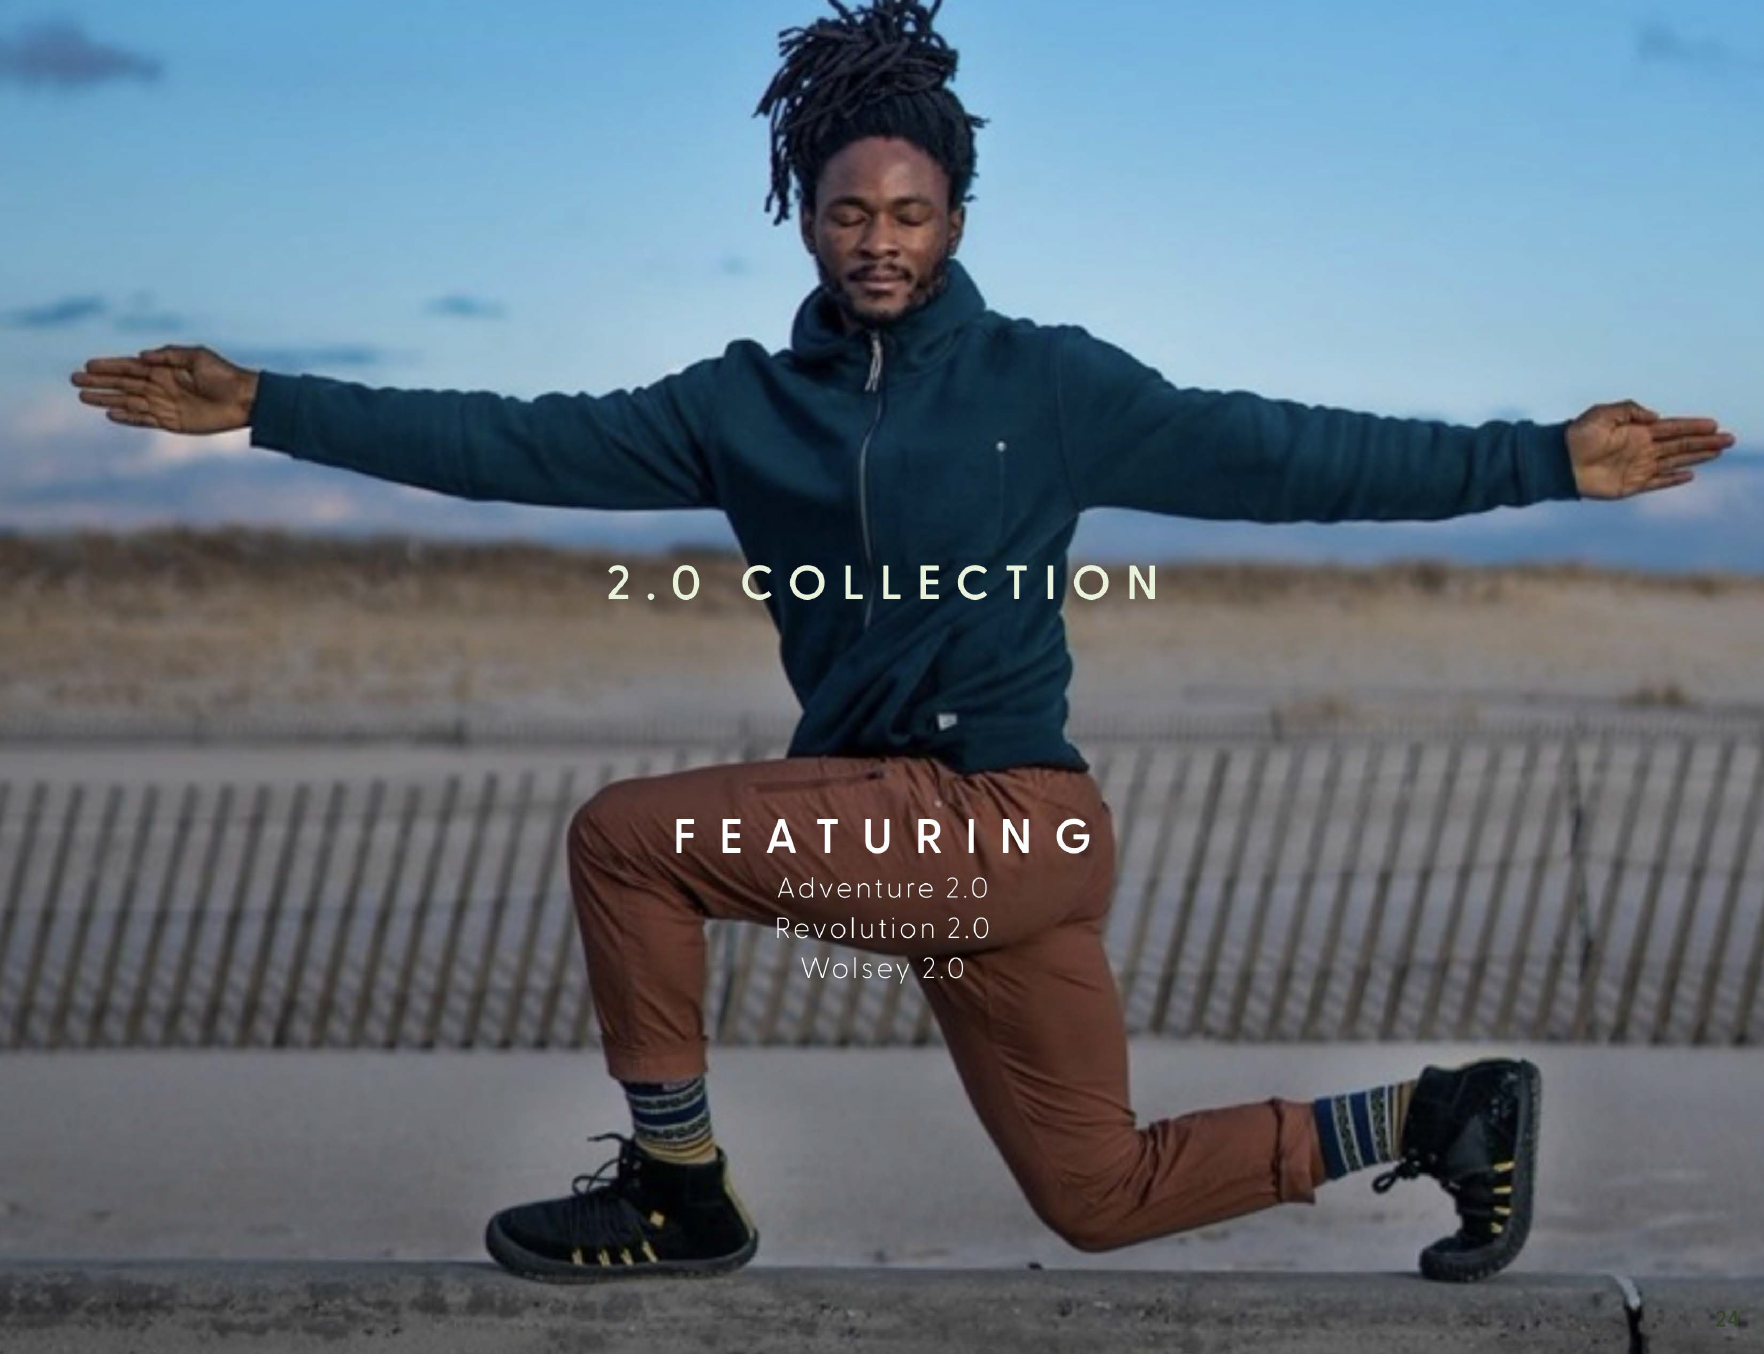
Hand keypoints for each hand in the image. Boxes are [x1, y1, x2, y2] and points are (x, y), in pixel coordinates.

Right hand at [69, 345, 259, 434]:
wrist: (246, 400)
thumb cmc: (224, 374)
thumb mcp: (197, 356)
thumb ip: (168, 355)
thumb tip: (141, 355)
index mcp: (164, 368)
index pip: (129, 366)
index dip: (108, 366)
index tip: (87, 365)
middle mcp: (160, 385)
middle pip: (123, 384)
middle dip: (99, 382)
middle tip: (74, 380)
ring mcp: (165, 404)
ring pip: (128, 401)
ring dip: (106, 399)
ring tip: (83, 398)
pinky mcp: (173, 422)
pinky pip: (145, 420)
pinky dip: (128, 418)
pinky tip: (110, 414)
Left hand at [1565, 400, 1734, 499]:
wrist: (1556, 461)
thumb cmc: (1576, 435)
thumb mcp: (1601, 414)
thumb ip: (1630, 410)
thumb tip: (1656, 416)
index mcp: (1637, 430)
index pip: (1672, 427)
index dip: (1693, 426)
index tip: (1714, 424)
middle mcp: (1641, 448)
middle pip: (1680, 444)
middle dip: (1704, 442)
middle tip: (1729, 439)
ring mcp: (1637, 467)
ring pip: (1674, 461)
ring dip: (1696, 457)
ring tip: (1718, 453)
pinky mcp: (1629, 485)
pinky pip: (1656, 482)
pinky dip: (1672, 479)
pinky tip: (1689, 475)